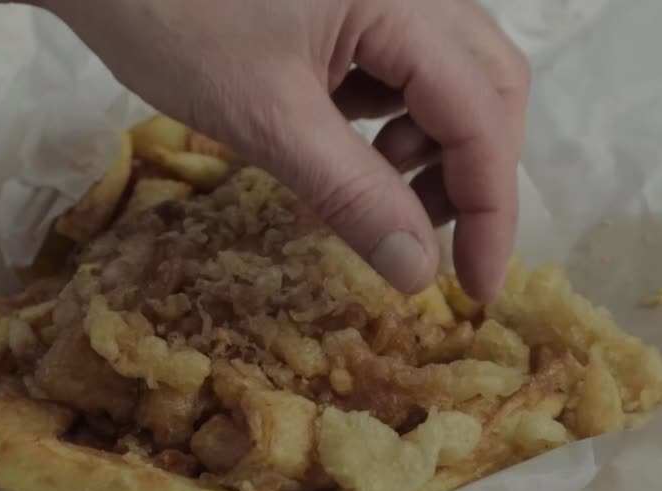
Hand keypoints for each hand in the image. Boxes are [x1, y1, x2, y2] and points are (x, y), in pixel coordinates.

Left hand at [37, 0, 528, 300]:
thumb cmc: (171, 16)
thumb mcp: (267, 118)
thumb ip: (353, 195)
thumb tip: (419, 274)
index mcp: (406, 0)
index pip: (481, 115)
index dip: (491, 210)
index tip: (476, 290)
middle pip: (489, 87)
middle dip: (472, 174)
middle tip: (433, 243)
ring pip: (452, 76)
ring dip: (434, 147)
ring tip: (377, 189)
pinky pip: (405, 61)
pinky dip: (395, 116)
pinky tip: (349, 144)